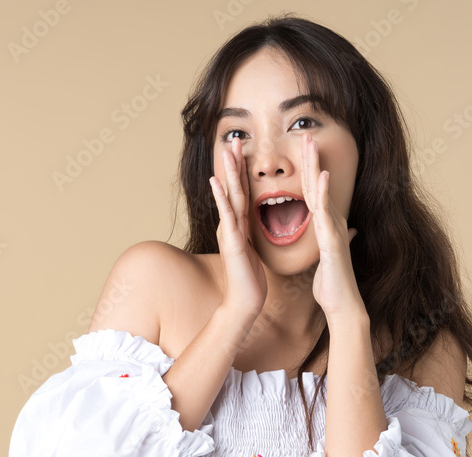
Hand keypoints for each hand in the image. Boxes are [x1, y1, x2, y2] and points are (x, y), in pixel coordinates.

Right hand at [209, 136, 267, 319]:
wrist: (246, 302)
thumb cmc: (251, 279)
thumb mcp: (253, 251)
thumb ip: (251, 236)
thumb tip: (254, 227)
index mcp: (240, 226)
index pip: (242, 193)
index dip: (243, 171)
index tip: (245, 150)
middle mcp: (232, 225)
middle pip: (234, 188)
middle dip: (235, 163)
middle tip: (235, 139)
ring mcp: (229, 232)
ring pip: (230, 196)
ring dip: (228, 172)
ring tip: (226, 151)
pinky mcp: (231, 241)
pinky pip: (227, 215)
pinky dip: (222, 197)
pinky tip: (217, 181)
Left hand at [301, 133, 365, 320]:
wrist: (341, 303)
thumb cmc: (332, 282)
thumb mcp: (329, 256)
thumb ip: (336, 240)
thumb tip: (349, 231)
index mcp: (325, 225)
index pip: (313, 192)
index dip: (308, 169)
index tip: (302, 148)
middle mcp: (330, 222)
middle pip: (318, 185)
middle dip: (312, 158)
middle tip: (305, 133)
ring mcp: (333, 229)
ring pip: (322, 193)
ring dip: (317, 167)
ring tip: (311, 144)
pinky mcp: (332, 241)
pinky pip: (325, 213)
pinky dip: (323, 195)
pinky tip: (321, 177)